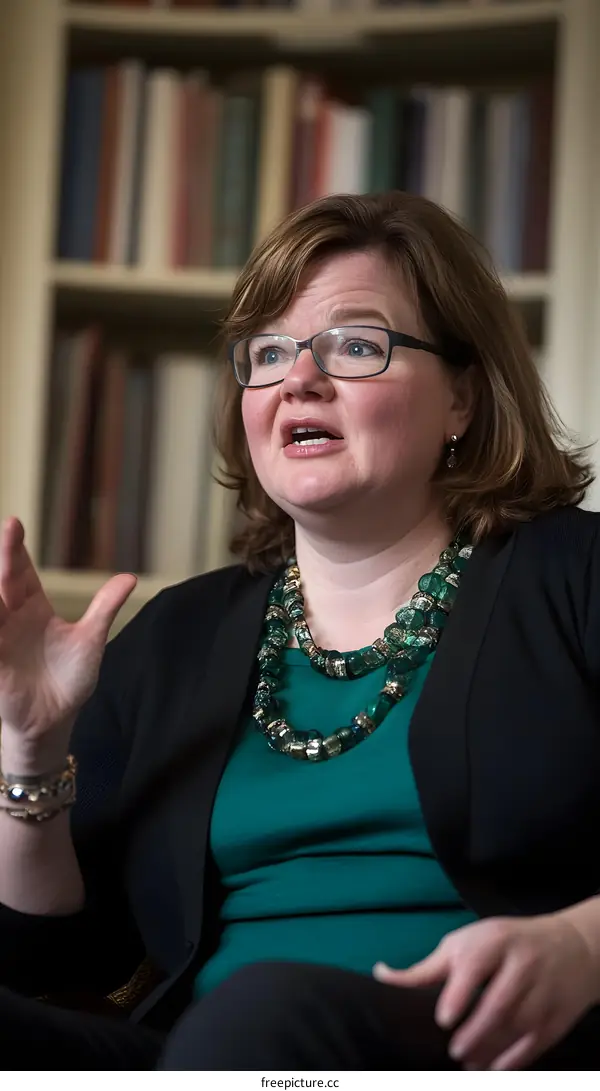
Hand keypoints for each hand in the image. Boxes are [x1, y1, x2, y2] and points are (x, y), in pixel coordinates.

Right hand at [0, 517, 136, 764]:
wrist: (55, 720)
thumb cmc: (71, 680)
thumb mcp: (91, 639)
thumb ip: (105, 607)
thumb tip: (130, 577)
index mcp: (33, 608)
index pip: (21, 572)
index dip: (16, 550)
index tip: (14, 523)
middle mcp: (11, 618)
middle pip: (3, 580)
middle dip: (5, 555)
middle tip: (9, 527)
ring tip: (0, 565)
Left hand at [373, 912, 598, 1069]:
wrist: (571, 946)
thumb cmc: (503, 943)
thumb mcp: (466, 943)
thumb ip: (427, 967)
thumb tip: (380, 974)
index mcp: (494, 942)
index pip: (477, 965)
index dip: (460, 993)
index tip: (444, 1019)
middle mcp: (521, 964)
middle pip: (500, 1003)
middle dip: (477, 1032)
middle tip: (454, 1051)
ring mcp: (543, 991)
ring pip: (518, 1027)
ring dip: (491, 1051)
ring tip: (468, 1064)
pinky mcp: (558, 1016)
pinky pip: (537, 1044)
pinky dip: (515, 1062)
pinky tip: (494, 1070)